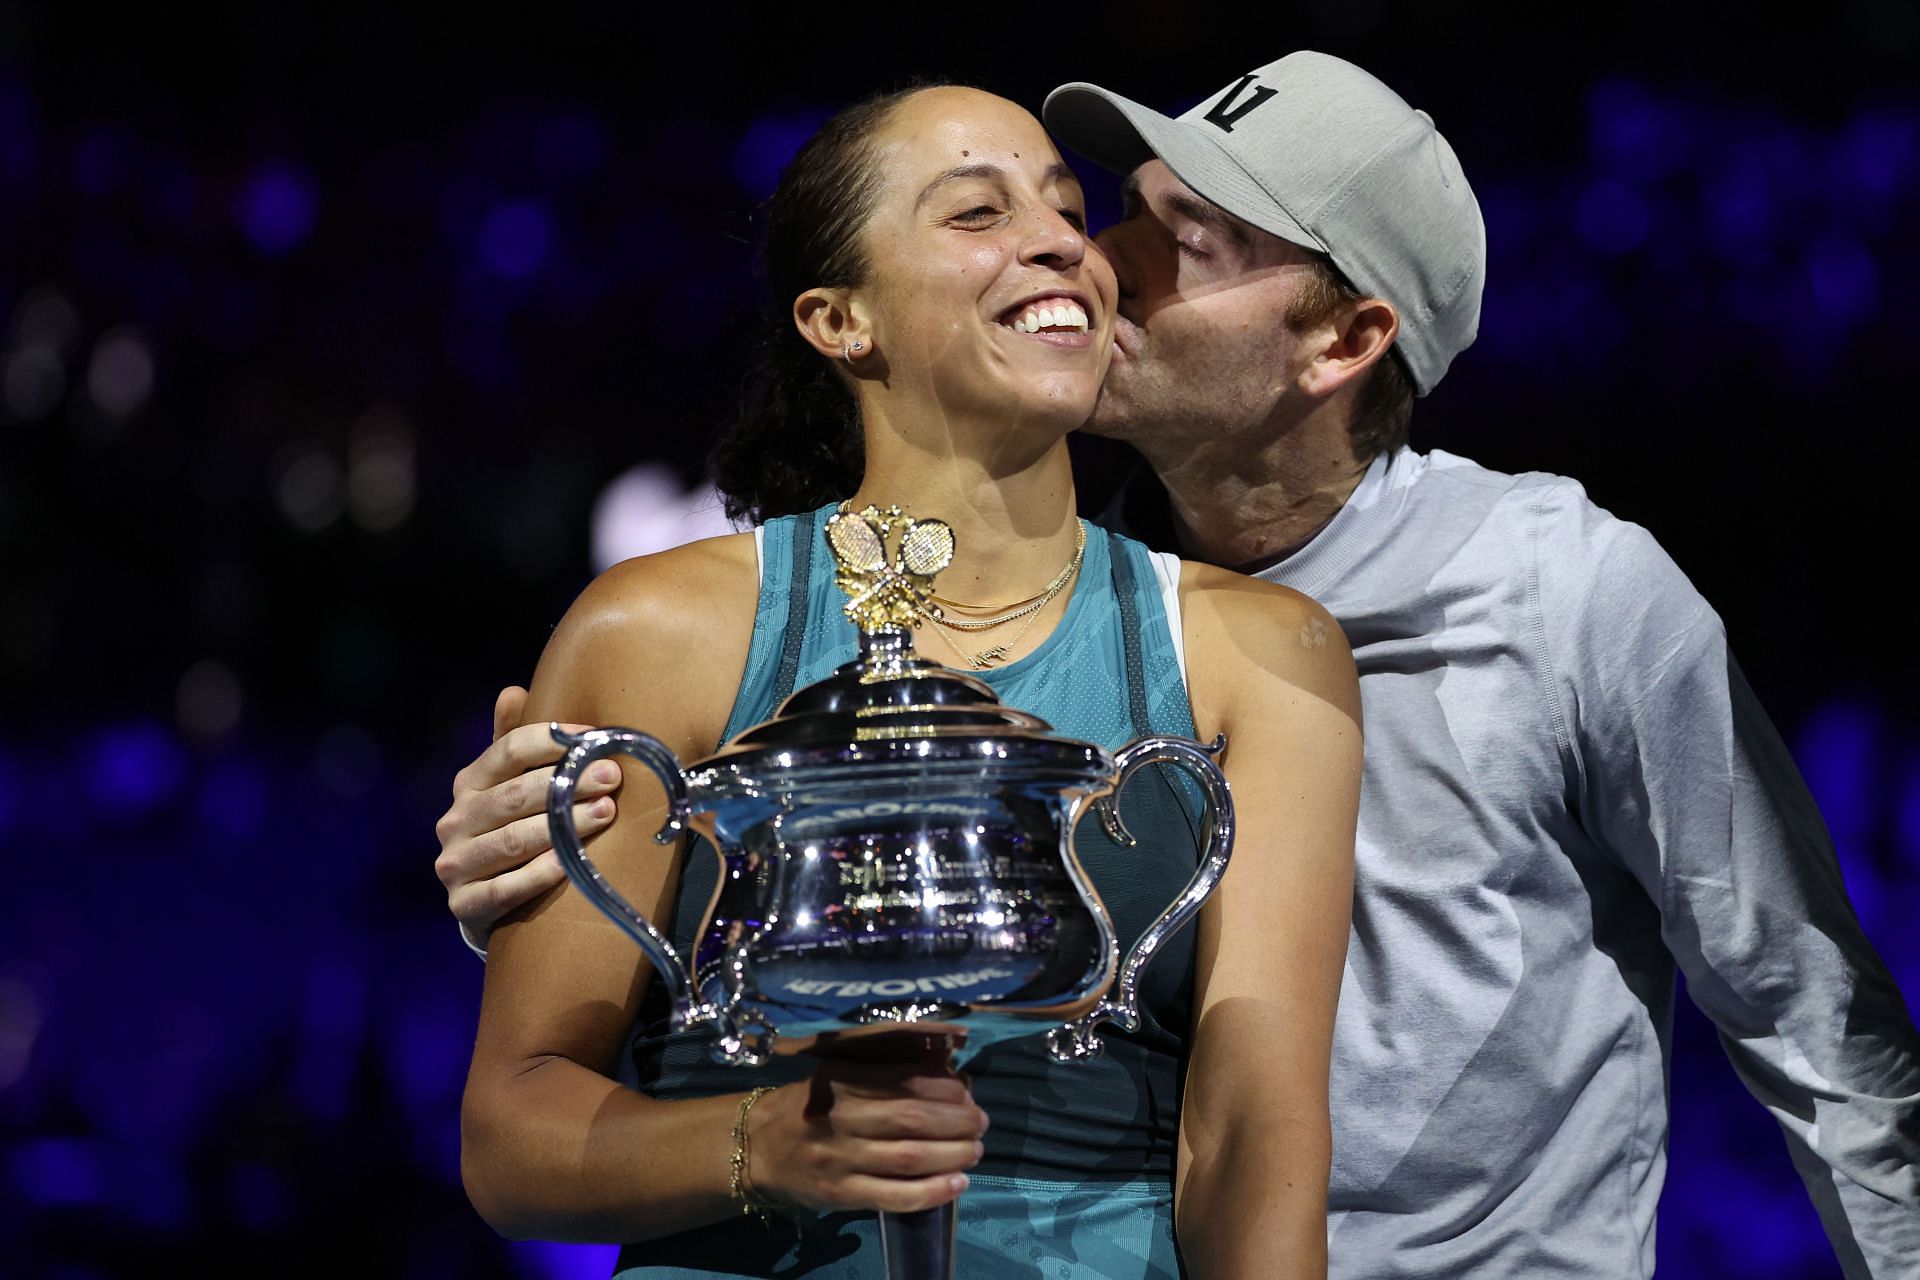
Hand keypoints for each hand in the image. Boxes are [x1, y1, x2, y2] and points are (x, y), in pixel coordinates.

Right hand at [434, 685, 624, 943]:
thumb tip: (513, 690)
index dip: (552, 741)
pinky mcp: (464, 905)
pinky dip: (540, 874)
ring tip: (606, 812)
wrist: (482, 904)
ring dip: (562, 826)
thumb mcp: (505, 786)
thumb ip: (511, 744)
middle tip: (613, 776)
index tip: (596, 738)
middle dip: (568, 783)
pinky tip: (571, 863)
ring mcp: (455, 864)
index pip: (507, 751)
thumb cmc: (506, 831)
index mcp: (467, 784)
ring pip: (513, 841)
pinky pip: (507, 888)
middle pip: (514, 795)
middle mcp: (454, 821)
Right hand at [749, 1036, 987, 1213]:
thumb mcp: (838, 1076)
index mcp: (840, 1081)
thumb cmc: (810, 1106)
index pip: (903, 1081)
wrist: (759, 1147)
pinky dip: (932, 1191)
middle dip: (956, 1121)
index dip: (944, 1088)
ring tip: (975, 1150)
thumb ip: (883, 1073)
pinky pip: (894, 1197)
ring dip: (952, 1154)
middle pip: (910, 1119)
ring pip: (908, 1158)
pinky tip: (957, 1183)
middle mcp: (839, 1118)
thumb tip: (948, 1074)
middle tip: (981, 1122)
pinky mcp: (840, 1194)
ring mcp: (839, 1160)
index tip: (968, 1092)